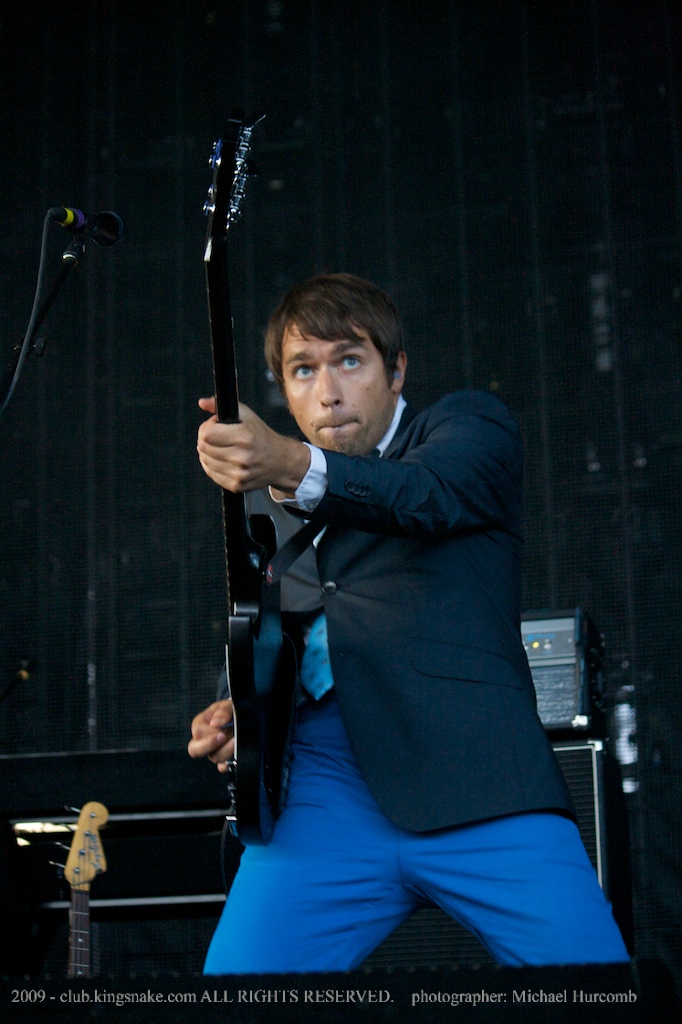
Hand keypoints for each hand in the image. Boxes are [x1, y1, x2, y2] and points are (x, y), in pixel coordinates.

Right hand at [188, 699, 234, 773]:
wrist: (243, 716)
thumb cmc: (232, 710)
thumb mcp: (228, 705)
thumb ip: (223, 711)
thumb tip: (215, 723)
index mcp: (200, 724)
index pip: (197, 731)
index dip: (211, 730)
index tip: (224, 725)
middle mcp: (204, 740)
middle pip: (194, 750)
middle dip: (208, 744)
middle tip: (223, 736)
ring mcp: (214, 751)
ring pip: (213, 758)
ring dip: (226, 749)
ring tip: (237, 740)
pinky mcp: (225, 760)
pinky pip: (223, 767)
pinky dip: (230, 763)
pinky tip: (238, 754)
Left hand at [196, 397, 310, 495]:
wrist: (281, 462)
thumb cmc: (262, 437)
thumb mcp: (247, 416)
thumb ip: (221, 406)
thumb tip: (202, 402)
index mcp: (244, 437)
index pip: (207, 434)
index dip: (206, 427)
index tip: (214, 426)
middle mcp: (242, 457)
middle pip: (203, 447)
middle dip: (205, 439)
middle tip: (216, 436)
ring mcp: (239, 474)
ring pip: (205, 461)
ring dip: (208, 453)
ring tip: (221, 448)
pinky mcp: (237, 486)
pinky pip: (212, 474)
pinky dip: (213, 466)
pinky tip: (222, 459)